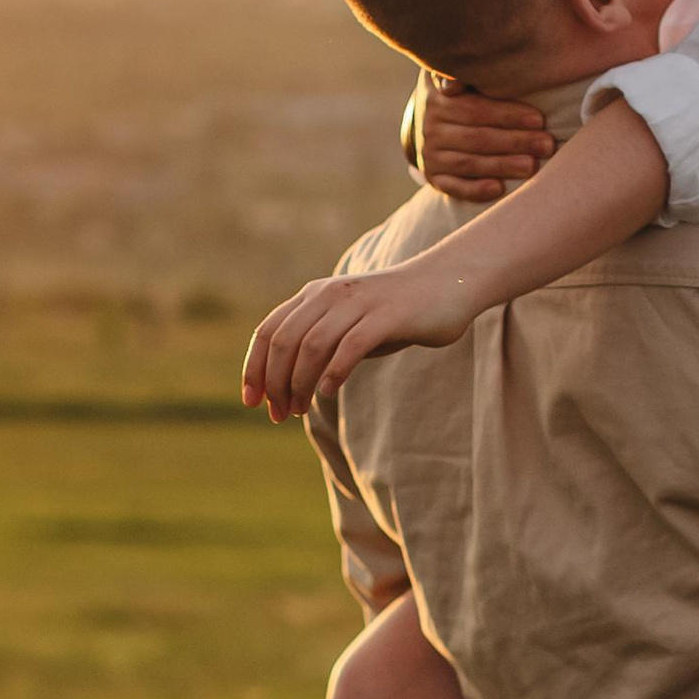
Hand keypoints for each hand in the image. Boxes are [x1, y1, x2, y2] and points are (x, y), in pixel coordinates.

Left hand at [242, 255, 482, 419]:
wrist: (447, 284)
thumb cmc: (395, 314)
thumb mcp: (349, 327)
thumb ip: (320, 349)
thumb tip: (289, 390)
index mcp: (314, 296)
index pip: (268, 331)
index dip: (254, 368)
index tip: (252, 402)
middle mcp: (330, 294)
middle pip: (284, 340)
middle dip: (275, 382)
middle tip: (279, 414)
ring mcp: (358, 303)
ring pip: (312, 345)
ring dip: (300, 382)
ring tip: (300, 408)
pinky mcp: (386, 316)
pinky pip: (350, 346)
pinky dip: (333, 372)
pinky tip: (326, 393)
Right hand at [419, 82, 553, 202]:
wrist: (432, 121)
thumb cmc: (462, 93)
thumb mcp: (458, 73)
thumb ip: (463, 71)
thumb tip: (454, 83)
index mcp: (439, 100)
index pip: (476, 109)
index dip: (508, 115)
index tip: (539, 120)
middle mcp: (431, 128)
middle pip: (478, 137)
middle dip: (515, 141)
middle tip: (547, 145)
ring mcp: (430, 155)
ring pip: (469, 163)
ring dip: (502, 166)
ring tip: (531, 166)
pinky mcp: (434, 177)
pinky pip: (455, 187)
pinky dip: (475, 190)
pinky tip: (498, 189)